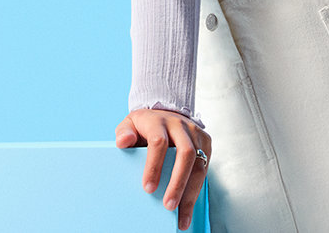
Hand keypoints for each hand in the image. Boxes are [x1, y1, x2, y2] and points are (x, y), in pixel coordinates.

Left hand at [115, 108, 210, 231]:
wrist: (166, 112)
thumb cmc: (145, 124)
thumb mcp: (130, 123)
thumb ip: (124, 132)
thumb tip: (122, 142)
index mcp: (159, 121)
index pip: (158, 142)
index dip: (154, 166)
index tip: (148, 188)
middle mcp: (181, 126)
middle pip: (185, 154)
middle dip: (178, 183)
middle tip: (169, 206)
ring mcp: (196, 135)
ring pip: (199, 166)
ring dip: (190, 194)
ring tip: (181, 217)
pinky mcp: (206, 144)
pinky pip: (205, 170)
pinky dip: (196, 191)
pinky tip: (189, 208)